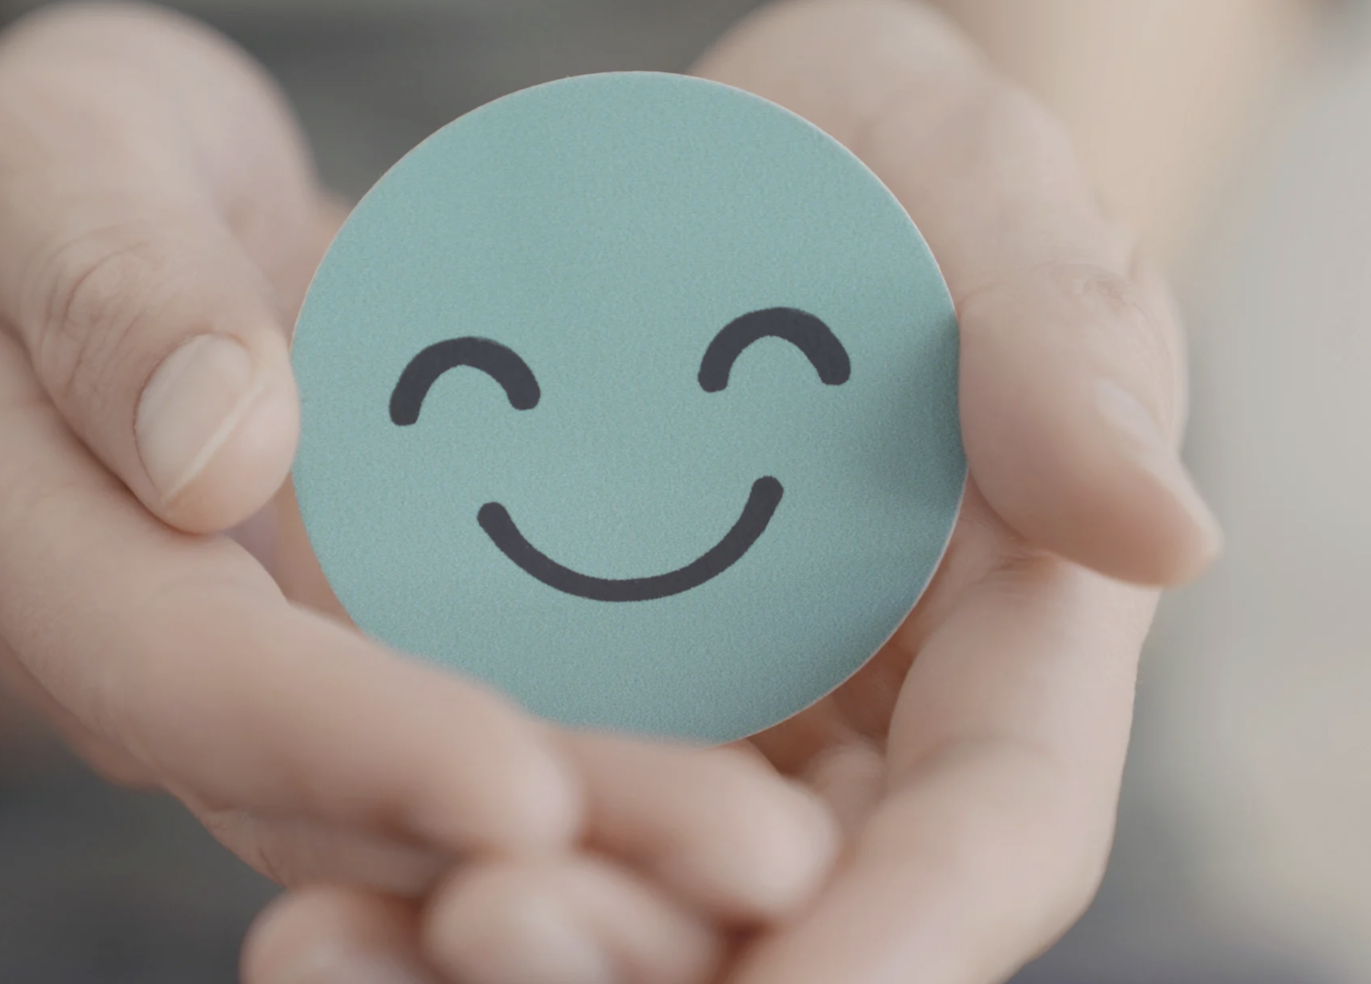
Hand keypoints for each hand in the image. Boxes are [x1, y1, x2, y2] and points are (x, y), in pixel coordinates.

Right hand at [0, 0, 837, 923]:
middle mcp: (148, 650)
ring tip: (779, 850)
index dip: (339, 740)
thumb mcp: (56, 159)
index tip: (515, 788)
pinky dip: (598, 763)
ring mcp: (263, 661)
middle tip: (748, 860)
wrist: (90, 236)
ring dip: (598, 840)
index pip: (177, 671)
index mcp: (27, 535)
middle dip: (534, 838)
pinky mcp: (356, 639)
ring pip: (407, 803)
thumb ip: (106, 283)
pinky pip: (475, 718)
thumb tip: (215, 450)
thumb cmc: (57, 179)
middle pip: (323, 794)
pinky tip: (749, 769)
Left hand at [241, 2, 1220, 983]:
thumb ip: (1060, 342)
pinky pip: (500, 824)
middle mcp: (863, 725)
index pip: (989, 829)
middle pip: (785, 916)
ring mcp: (713, 730)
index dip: (904, 940)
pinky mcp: (574, 705)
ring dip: (505, 953)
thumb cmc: (869, 155)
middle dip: (654, 962)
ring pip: (634, 901)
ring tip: (337, 952)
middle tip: (490, 927)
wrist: (705, 162)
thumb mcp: (969, 185)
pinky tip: (310, 916)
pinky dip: (412, 876)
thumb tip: (1168, 539)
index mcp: (1005, 633)